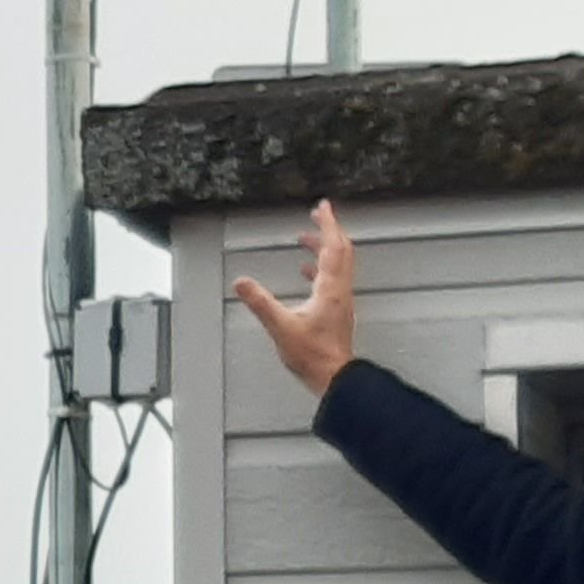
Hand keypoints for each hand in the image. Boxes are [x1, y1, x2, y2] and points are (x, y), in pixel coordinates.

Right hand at [233, 199, 357, 395]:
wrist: (334, 376)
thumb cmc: (314, 356)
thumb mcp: (280, 327)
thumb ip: (260, 303)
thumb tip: (242, 283)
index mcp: (329, 288)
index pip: (332, 247)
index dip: (328, 224)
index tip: (322, 207)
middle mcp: (339, 290)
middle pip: (341, 251)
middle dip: (329, 230)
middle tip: (318, 216)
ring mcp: (340, 300)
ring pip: (339, 264)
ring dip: (325, 248)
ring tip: (308, 240)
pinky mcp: (337, 311)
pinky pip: (333, 279)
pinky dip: (321, 268)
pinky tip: (307, 273)